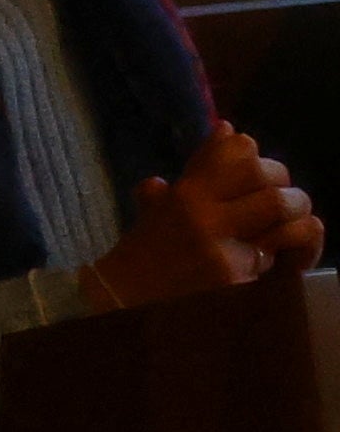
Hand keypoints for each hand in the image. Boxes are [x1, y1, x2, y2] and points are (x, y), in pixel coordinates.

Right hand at [85, 129, 322, 308]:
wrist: (129, 303)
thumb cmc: (145, 254)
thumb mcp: (161, 206)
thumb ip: (195, 172)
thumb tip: (226, 128)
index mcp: (184, 193)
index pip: (234, 150)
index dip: (253, 153)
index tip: (254, 166)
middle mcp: (203, 214)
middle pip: (263, 174)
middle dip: (282, 181)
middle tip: (281, 197)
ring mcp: (224, 246)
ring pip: (281, 205)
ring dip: (297, 211)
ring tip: (292, 221)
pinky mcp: (242, 277)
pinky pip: (288, 246)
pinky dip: (302, 244)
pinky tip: (294, 251)